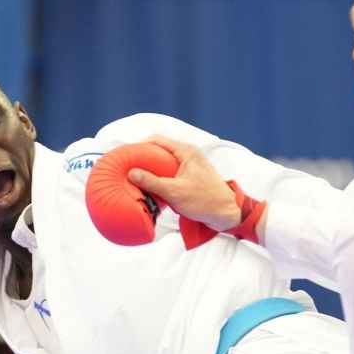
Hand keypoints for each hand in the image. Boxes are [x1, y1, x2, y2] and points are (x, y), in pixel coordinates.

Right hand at [126, 137, 241, 231]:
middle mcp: (189, 155)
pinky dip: (161, 178)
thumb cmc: (205, 200)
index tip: (126, 154)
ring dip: (153, 170)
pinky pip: (172, 173)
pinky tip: (152, 188)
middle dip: (144, 158)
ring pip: (166, 163)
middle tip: (129, 167)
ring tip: (137, 178)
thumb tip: (131, 173)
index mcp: (187, 151)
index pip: (157, 140)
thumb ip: (152, 182)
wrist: (227, 213)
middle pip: (161, 150)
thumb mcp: (174, 191)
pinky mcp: (192, 177)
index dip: (140, 145)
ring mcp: (191, 166)